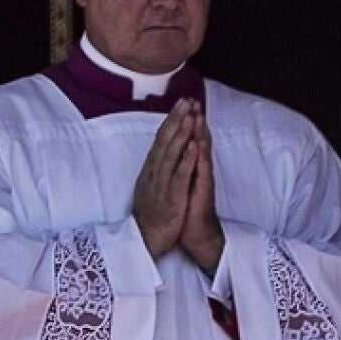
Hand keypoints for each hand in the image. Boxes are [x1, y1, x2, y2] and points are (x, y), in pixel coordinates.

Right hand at [133, 99, 197, 257]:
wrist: (146, 239)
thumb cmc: (152, 212)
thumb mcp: (151, 184)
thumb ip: (157, 166)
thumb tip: (162, 148)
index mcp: (151, 168)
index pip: (161, 138)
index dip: (171, 119)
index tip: (181, 102)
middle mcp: (154, 172)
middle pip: (165, 140)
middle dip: (176, 119)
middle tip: (186, 100)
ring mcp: (162, 183)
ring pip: (172, 153)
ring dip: (182, 133)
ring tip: (191, 115)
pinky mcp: (171, 196)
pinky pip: (179, 175)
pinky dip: (187, 159)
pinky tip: (194, 145)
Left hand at [178, 100, 224, 274]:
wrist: (196, 234)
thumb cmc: (186, 210)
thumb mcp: (180, 185)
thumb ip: (180, 167)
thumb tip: (175, 152)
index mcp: (189, 167)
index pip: (188, 140)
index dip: (185, 121)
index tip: (182, 103)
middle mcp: (198, 170)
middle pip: (197, 140)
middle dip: (194, 119)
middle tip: (193, 100)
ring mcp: (202, 180)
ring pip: (201, 152)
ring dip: (200, 132)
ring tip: (198, 114)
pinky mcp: (203, 191)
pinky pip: (202, 171)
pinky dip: (200, 157)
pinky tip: (199, 144)